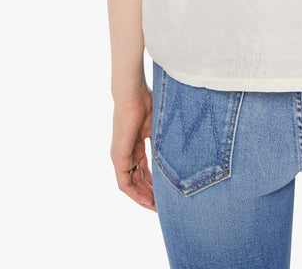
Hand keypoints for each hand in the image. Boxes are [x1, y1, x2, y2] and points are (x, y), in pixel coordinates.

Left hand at [110, 87, 155, 210]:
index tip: (167, 193)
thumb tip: (182, 153)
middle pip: (139, 180)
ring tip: (157, 207)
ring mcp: (121, 156)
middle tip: (164, 206)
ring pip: (132, 185)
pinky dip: (135, 194)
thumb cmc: (147, 102)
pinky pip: (124, 183)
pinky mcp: (118, 157)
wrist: (133, 94)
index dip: (155, 183)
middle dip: (151, 194)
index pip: (145, 170)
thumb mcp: (160, 127)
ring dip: (144, 197)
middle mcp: (127, 154)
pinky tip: (147, 200)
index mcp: (136, 146)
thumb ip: (165, 142)